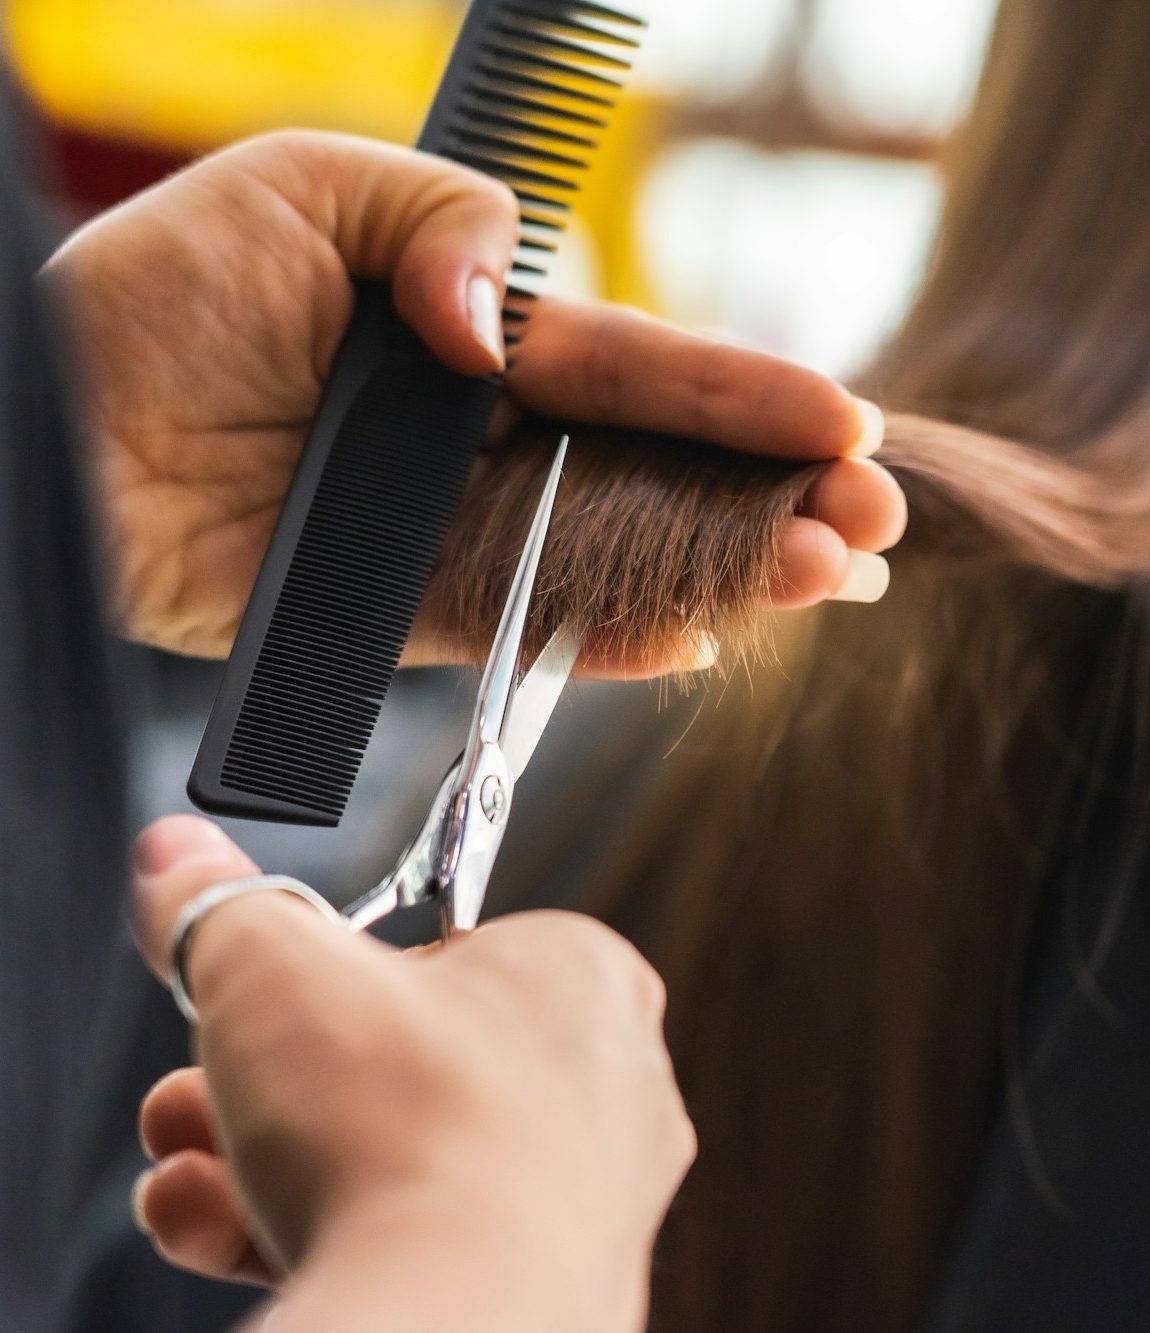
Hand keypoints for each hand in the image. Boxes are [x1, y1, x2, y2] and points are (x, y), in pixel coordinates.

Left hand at [45, 130, 903, 662]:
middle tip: (873, 527)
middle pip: (652, 471)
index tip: (844, 424)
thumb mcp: (304, 188)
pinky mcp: (401, 608)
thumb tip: (503, 332)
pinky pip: (521, 626)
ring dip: (722, 570)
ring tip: (824, 582)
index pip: (634, 370)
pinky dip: (607, 637)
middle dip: (769, 496)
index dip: (741, 397)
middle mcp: (480, 435)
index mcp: (475, 332)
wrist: (61, 433)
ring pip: (611, 554)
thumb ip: (438, 225)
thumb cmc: (157, 292)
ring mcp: (449, 528)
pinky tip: (701, 637)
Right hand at [130, 815, 692, 1331]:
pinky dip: (312, 1229)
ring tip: (189, 1162)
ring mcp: (579, 1201)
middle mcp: (603, 1088)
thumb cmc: (407, 1131)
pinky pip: (412, 1241)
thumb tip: (177, 858)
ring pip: (399, 1158)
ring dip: (270, 1155)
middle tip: (207, 1080)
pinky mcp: (539, 1292)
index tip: (274, 987)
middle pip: (403, 1061)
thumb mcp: (273, 967)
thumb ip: (222, 904)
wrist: (450, 1321)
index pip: (444, 948)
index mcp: (578, 977)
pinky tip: (218, 1226)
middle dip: (278, 1075)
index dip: (338, 970)